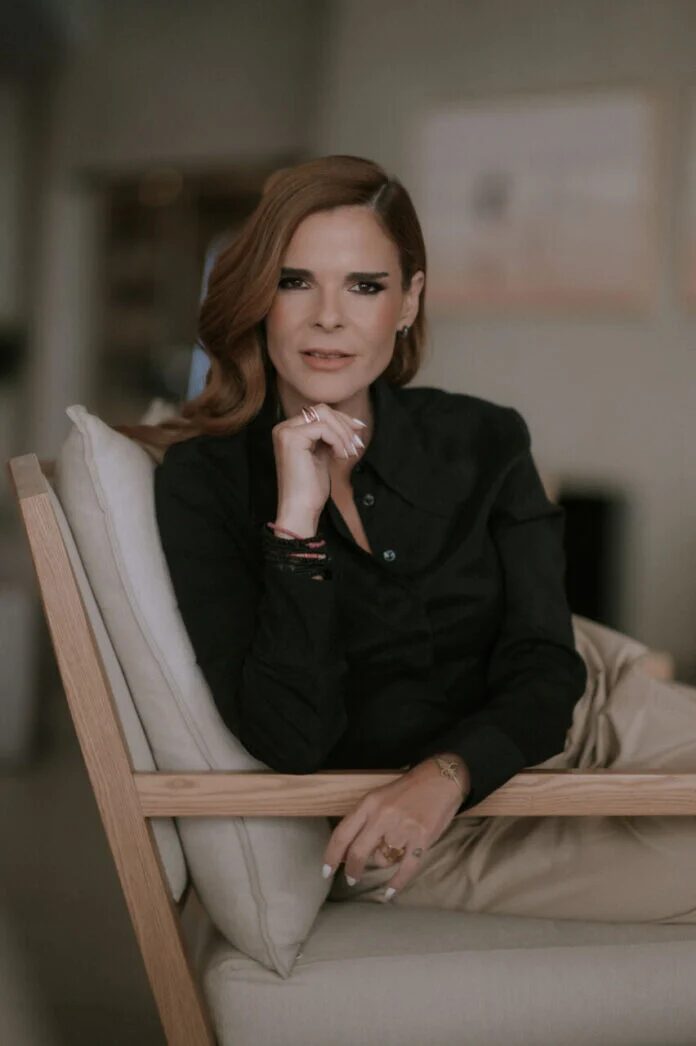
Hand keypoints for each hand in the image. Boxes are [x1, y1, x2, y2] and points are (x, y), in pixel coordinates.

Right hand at [272, 402, 366, 525]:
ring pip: (324, 415)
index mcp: (289, 431)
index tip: (358, 432)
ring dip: (343, 433)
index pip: (319, 413)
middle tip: (357, 443)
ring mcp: (285, 432)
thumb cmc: (310, 488)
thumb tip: (351, 421)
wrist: (300, 509)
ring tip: (350, 452)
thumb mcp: (322, 455)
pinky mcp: (292, 438)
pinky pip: (324, 429)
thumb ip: (329, 437)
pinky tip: (340, 456)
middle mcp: (283, 428)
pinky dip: (338, 441)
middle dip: (345, 424)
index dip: (342, 420)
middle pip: (322, 410)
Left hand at [322, 757, 469, 899]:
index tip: (326, 871)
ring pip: (382, 859)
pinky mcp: (421, 839)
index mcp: (369, 804)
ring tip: (395, 849)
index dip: (331, 855)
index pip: (342, 833)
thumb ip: (364, 819)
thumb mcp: (379, 797)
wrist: (441, 778)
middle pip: (358, 852)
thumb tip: (349, 849)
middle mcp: (382, 816)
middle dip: (352, 870)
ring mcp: (402, 828)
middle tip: (351, 879)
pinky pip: (406, 868)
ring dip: (384, 860)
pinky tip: (389, 893)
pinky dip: (397, 883)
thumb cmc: (408, 789)